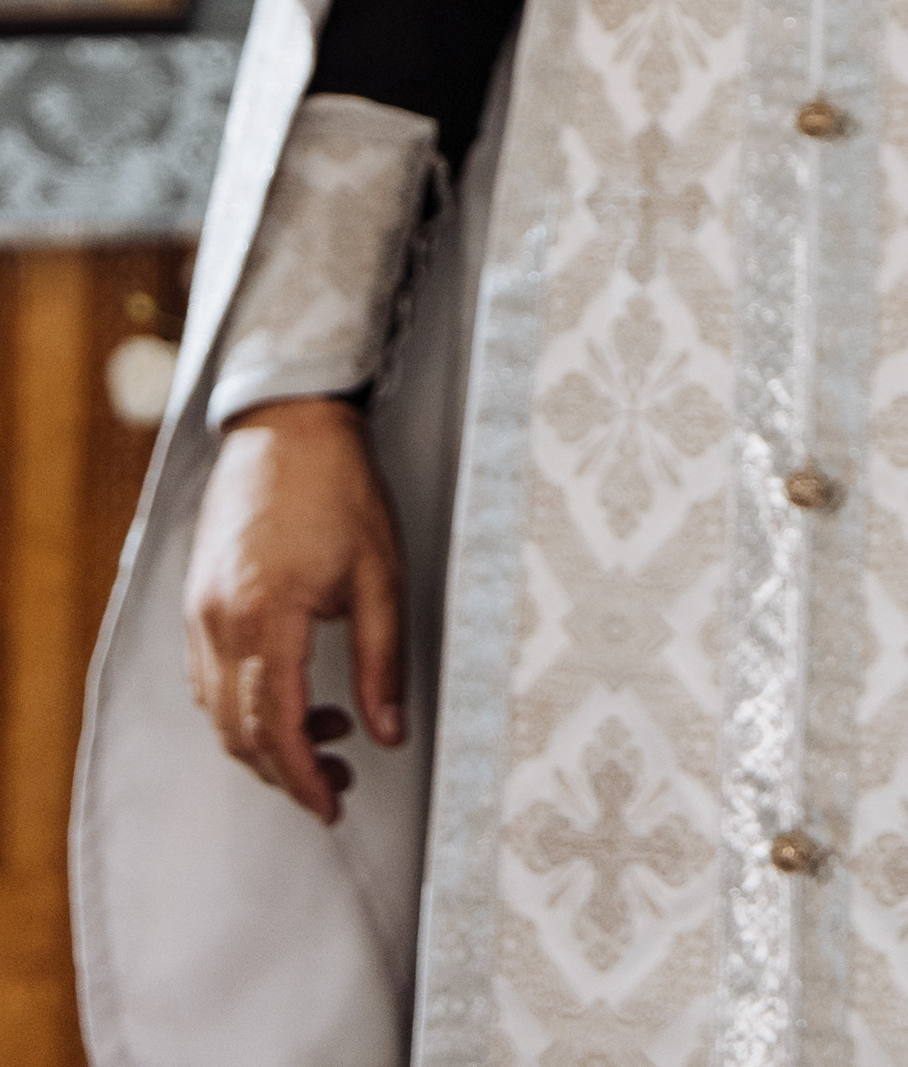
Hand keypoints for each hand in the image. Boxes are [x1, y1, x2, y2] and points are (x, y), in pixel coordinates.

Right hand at [184, 396, 405, 823]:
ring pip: (217, 712)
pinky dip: (241, 705)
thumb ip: (383, 660)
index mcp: (266, 618)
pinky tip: (286, 694)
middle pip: (238, 733)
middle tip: (336, 782)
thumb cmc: (339, 489)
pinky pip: (206, 679)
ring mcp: (198, 612)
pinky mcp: (193, 599)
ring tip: (325, 735)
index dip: (303, 780)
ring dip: (263, 740)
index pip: (275, 729)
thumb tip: (390, 735)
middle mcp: (219, 623)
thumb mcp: (379, 573)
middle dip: (285, 771)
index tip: (333, 806)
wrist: (286, 422)